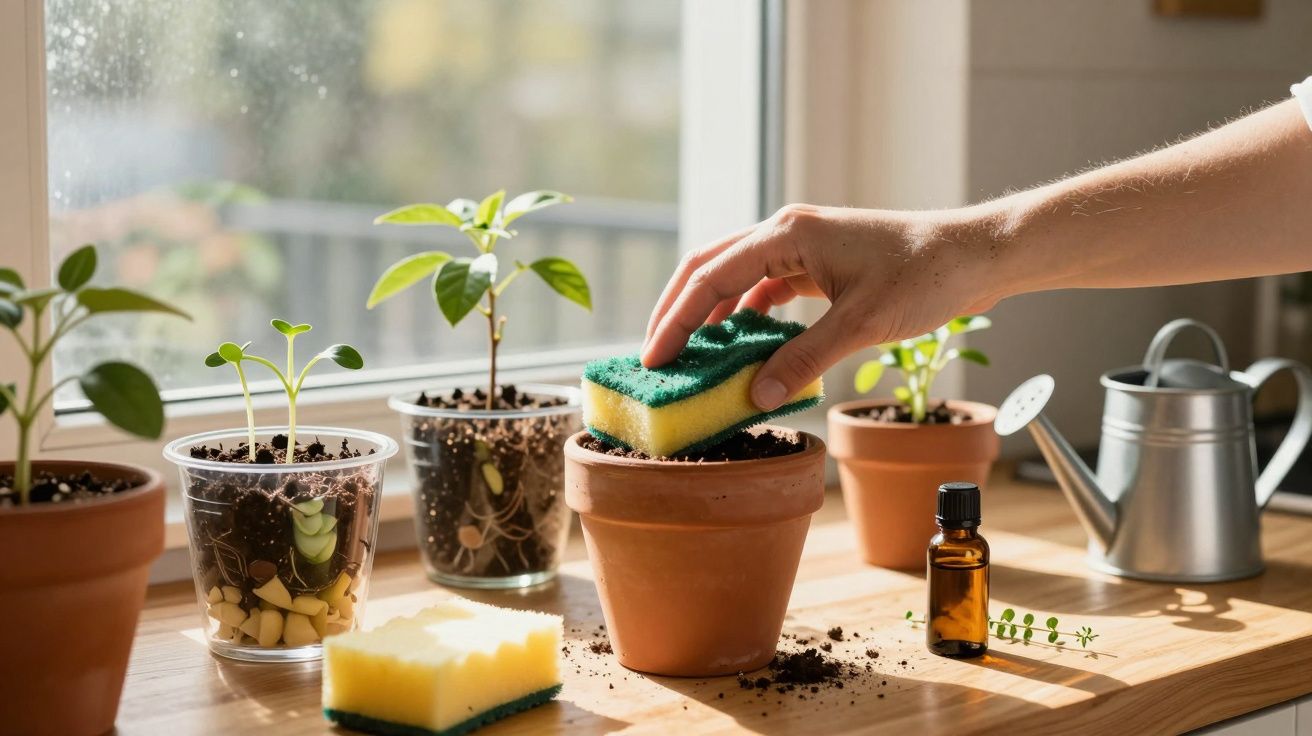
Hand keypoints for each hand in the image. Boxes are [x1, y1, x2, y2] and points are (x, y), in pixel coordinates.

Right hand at [641, 204, 998, 409]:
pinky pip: (766, 288)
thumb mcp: (860, 325)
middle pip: (710, 268)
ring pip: (735, 278)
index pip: (709, 276)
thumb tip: (755, 396)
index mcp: (787, 235)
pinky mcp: (818, 264)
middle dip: (677, 312)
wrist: (974, 255)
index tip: (654, 359)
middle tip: (657, 357)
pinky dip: (746, 316)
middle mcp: (786, 233)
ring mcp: (802, 246)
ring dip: (710, 314)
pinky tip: (741, 347)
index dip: (675, 319)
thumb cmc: (924, 277)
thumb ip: (803, 360)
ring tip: (691, 356)